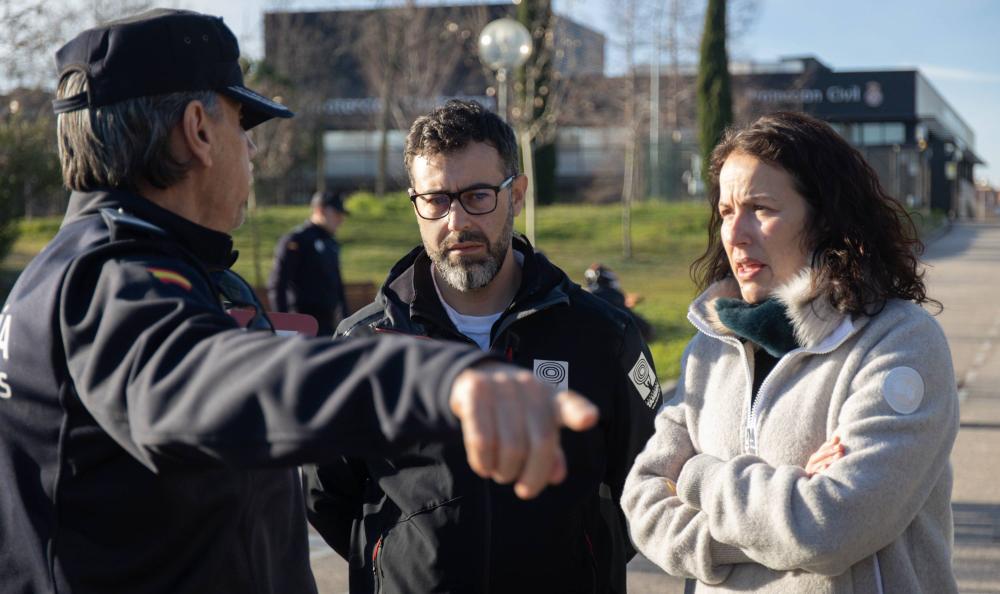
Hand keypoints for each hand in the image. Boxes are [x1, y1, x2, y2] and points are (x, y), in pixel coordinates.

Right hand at [449, 363, 598, 499]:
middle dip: (533, 477)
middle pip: (541, 442)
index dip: (580, 412)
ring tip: (501, 473)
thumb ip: (550, 452)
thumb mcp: (537, 427)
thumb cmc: (515, 412)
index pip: (570, 405)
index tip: (589, 419)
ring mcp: (503, 385)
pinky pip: (482, 440)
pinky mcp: (476, 389)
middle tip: (524, 490)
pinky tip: (484, 468)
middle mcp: (531, 387)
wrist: (476, 378)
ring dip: (505, 472)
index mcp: (552, 397)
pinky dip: (483, 463)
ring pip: (510, 446)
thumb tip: (556, 476)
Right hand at [805, 434, 844, 476]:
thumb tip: (837, 436)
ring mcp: (811, 471)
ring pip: (820, 463)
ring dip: (830, 459)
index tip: (839, 440)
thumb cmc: (822, 472)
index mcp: (815, 457)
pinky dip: (821, 471)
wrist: (813, 490)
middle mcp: (812, 463)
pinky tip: (827, 467)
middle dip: (832, 450)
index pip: (823, 448)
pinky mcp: (811, 480)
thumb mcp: (825, 460)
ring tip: (839, 455)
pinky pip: (817, 474)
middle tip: (841, 447)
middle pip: (821, 455)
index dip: (830, 444)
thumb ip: (831, 449)